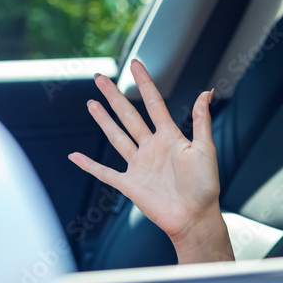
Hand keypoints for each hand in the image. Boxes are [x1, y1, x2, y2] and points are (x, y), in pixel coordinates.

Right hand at [68, 59, 232, 262]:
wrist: (194, 217)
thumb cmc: (204, 186)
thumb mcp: (205, 148)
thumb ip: (200, 120)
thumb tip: (206, 91)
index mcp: (170, 137)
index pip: (153, 103)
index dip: (144, 83)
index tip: (135, 64)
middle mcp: (151, 148)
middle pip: (128, 116)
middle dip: (114, 96)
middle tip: (100, 78)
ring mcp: (139, 165)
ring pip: (116, 137)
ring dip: (103, 120)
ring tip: (92, 102)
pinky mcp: (129, 184)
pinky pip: (105, 172)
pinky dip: (88, 165)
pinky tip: (75, 156)